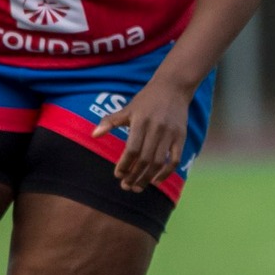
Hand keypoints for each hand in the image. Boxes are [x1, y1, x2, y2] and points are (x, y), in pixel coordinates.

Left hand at [91, 78, 192, 192]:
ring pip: (159, 162)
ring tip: (137, 187)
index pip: (132, 149)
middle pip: (145, 159)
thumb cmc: (146, 100)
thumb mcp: (127, 109)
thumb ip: (110, 122)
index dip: (124, 165)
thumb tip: (94, 135)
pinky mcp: (181, 137)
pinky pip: (175, 159)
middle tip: (126, 186)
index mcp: (141, 122)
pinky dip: (166, 173)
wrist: (173, 88)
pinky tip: (156, 181)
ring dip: (147, 178)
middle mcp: (156, 129)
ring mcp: (170, 134)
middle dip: (134, 176)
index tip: (118, 175)